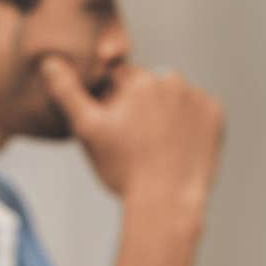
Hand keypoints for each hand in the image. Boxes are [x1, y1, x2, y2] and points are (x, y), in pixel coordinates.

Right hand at [42, 56, 224, 219]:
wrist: (167, 203)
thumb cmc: (123, 169)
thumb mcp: (87, 130)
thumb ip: (67, 92)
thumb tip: (50, 62)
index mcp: (139, 80)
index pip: (118, 80)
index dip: (111, 103)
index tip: (114, 130)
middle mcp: (171, 81)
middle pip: (147, 87)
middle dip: (139, 106)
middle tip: (134, 142)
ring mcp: (196, 98)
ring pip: (172, 98)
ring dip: (164, 113)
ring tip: (156, 147)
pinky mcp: (215, 115)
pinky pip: (196, 112)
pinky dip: (188, 124)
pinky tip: (176, 146)